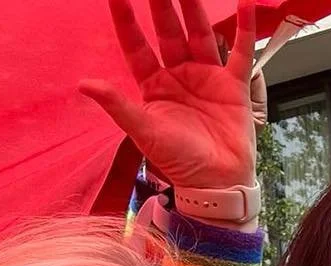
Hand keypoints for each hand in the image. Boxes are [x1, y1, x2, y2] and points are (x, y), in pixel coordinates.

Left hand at [80, 0, 257, 190]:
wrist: (218, 183)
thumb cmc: (179, 162)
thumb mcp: (144, 132)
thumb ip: (118, 105)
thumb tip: (84, 84)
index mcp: (154, 85)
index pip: (136, 45)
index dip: (126, 20)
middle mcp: (179, 76)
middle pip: (168, 30)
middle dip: (161, 3)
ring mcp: (207, 77)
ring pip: (200, 33)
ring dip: (194, 7)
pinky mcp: (234, 86)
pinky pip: (241, 52)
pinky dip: (245, 29)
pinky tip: (245, 4)